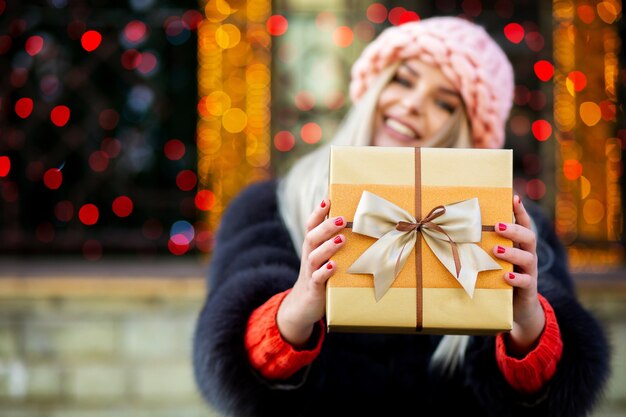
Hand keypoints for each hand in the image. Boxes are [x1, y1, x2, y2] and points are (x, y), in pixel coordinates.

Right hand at [276, 198, 345, 346]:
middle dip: (326, 226)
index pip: (310, 226)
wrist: (303, 304)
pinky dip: (324, 271)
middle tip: (341, 218)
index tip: (327, 200)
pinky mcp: (314, 288)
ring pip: (315, 256)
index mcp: (311, 247)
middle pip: (312, 237)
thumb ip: (334, 242)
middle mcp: (309, 256)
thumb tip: (356, 225)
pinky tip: (334, 266)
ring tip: (341, 239)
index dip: (317, 212)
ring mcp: (310, 271)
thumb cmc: (320, 275)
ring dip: (327, 247)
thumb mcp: (324, 257)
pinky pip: (317, 278)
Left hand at [493, 195, 544, 356]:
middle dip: (514, 230)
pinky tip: (506, 276)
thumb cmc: (498, 279)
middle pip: (529, 237)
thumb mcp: (491, 261)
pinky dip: (517, 278)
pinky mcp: (528, 289)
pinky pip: (526, 282)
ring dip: (512, 253)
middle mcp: (527, 256)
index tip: (514, 197)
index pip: (523, 225)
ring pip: (528, 258)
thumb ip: (481, 248)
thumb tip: (453, 232)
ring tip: (497, 250)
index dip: (520, 211)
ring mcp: (529, 272)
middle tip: (498, 226)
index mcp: (518, 246)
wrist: (516, 310)